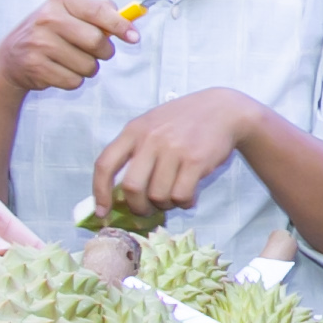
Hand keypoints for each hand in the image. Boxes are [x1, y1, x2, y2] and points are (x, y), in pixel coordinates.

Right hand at [0, 0, 132, 95]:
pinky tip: (59, 71)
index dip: (121, 25)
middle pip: (96, 41)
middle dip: (104, 52)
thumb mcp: (67, 13)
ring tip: (71, 61)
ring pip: (88, 65)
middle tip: (96, 52)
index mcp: (60, 1)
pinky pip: (74, 81)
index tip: (134, 37)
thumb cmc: (47, 33)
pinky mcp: (36, 68)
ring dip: (88, 68)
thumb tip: (130, 23)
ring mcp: (40, 44)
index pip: (99, 11)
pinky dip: (73, 80)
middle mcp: (48, 19)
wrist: (9, 58)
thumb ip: (98, 13)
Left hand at [93, 90, 263, 223]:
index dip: (99, 193)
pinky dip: (183, 203)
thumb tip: (117, 194)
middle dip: (137, 207)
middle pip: (131, 187)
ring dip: (165, 204)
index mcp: (134, 130)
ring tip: (173, 196)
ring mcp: (173, 149)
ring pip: (158, 196)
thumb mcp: (151, 125)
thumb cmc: (183, 122)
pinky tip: (188, 196)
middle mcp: (151, 138)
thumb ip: (134, 151)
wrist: (222, 110)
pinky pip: (181, 196)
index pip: (105, 164)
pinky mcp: (195, 160)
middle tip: (147, 209)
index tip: (102, 212)